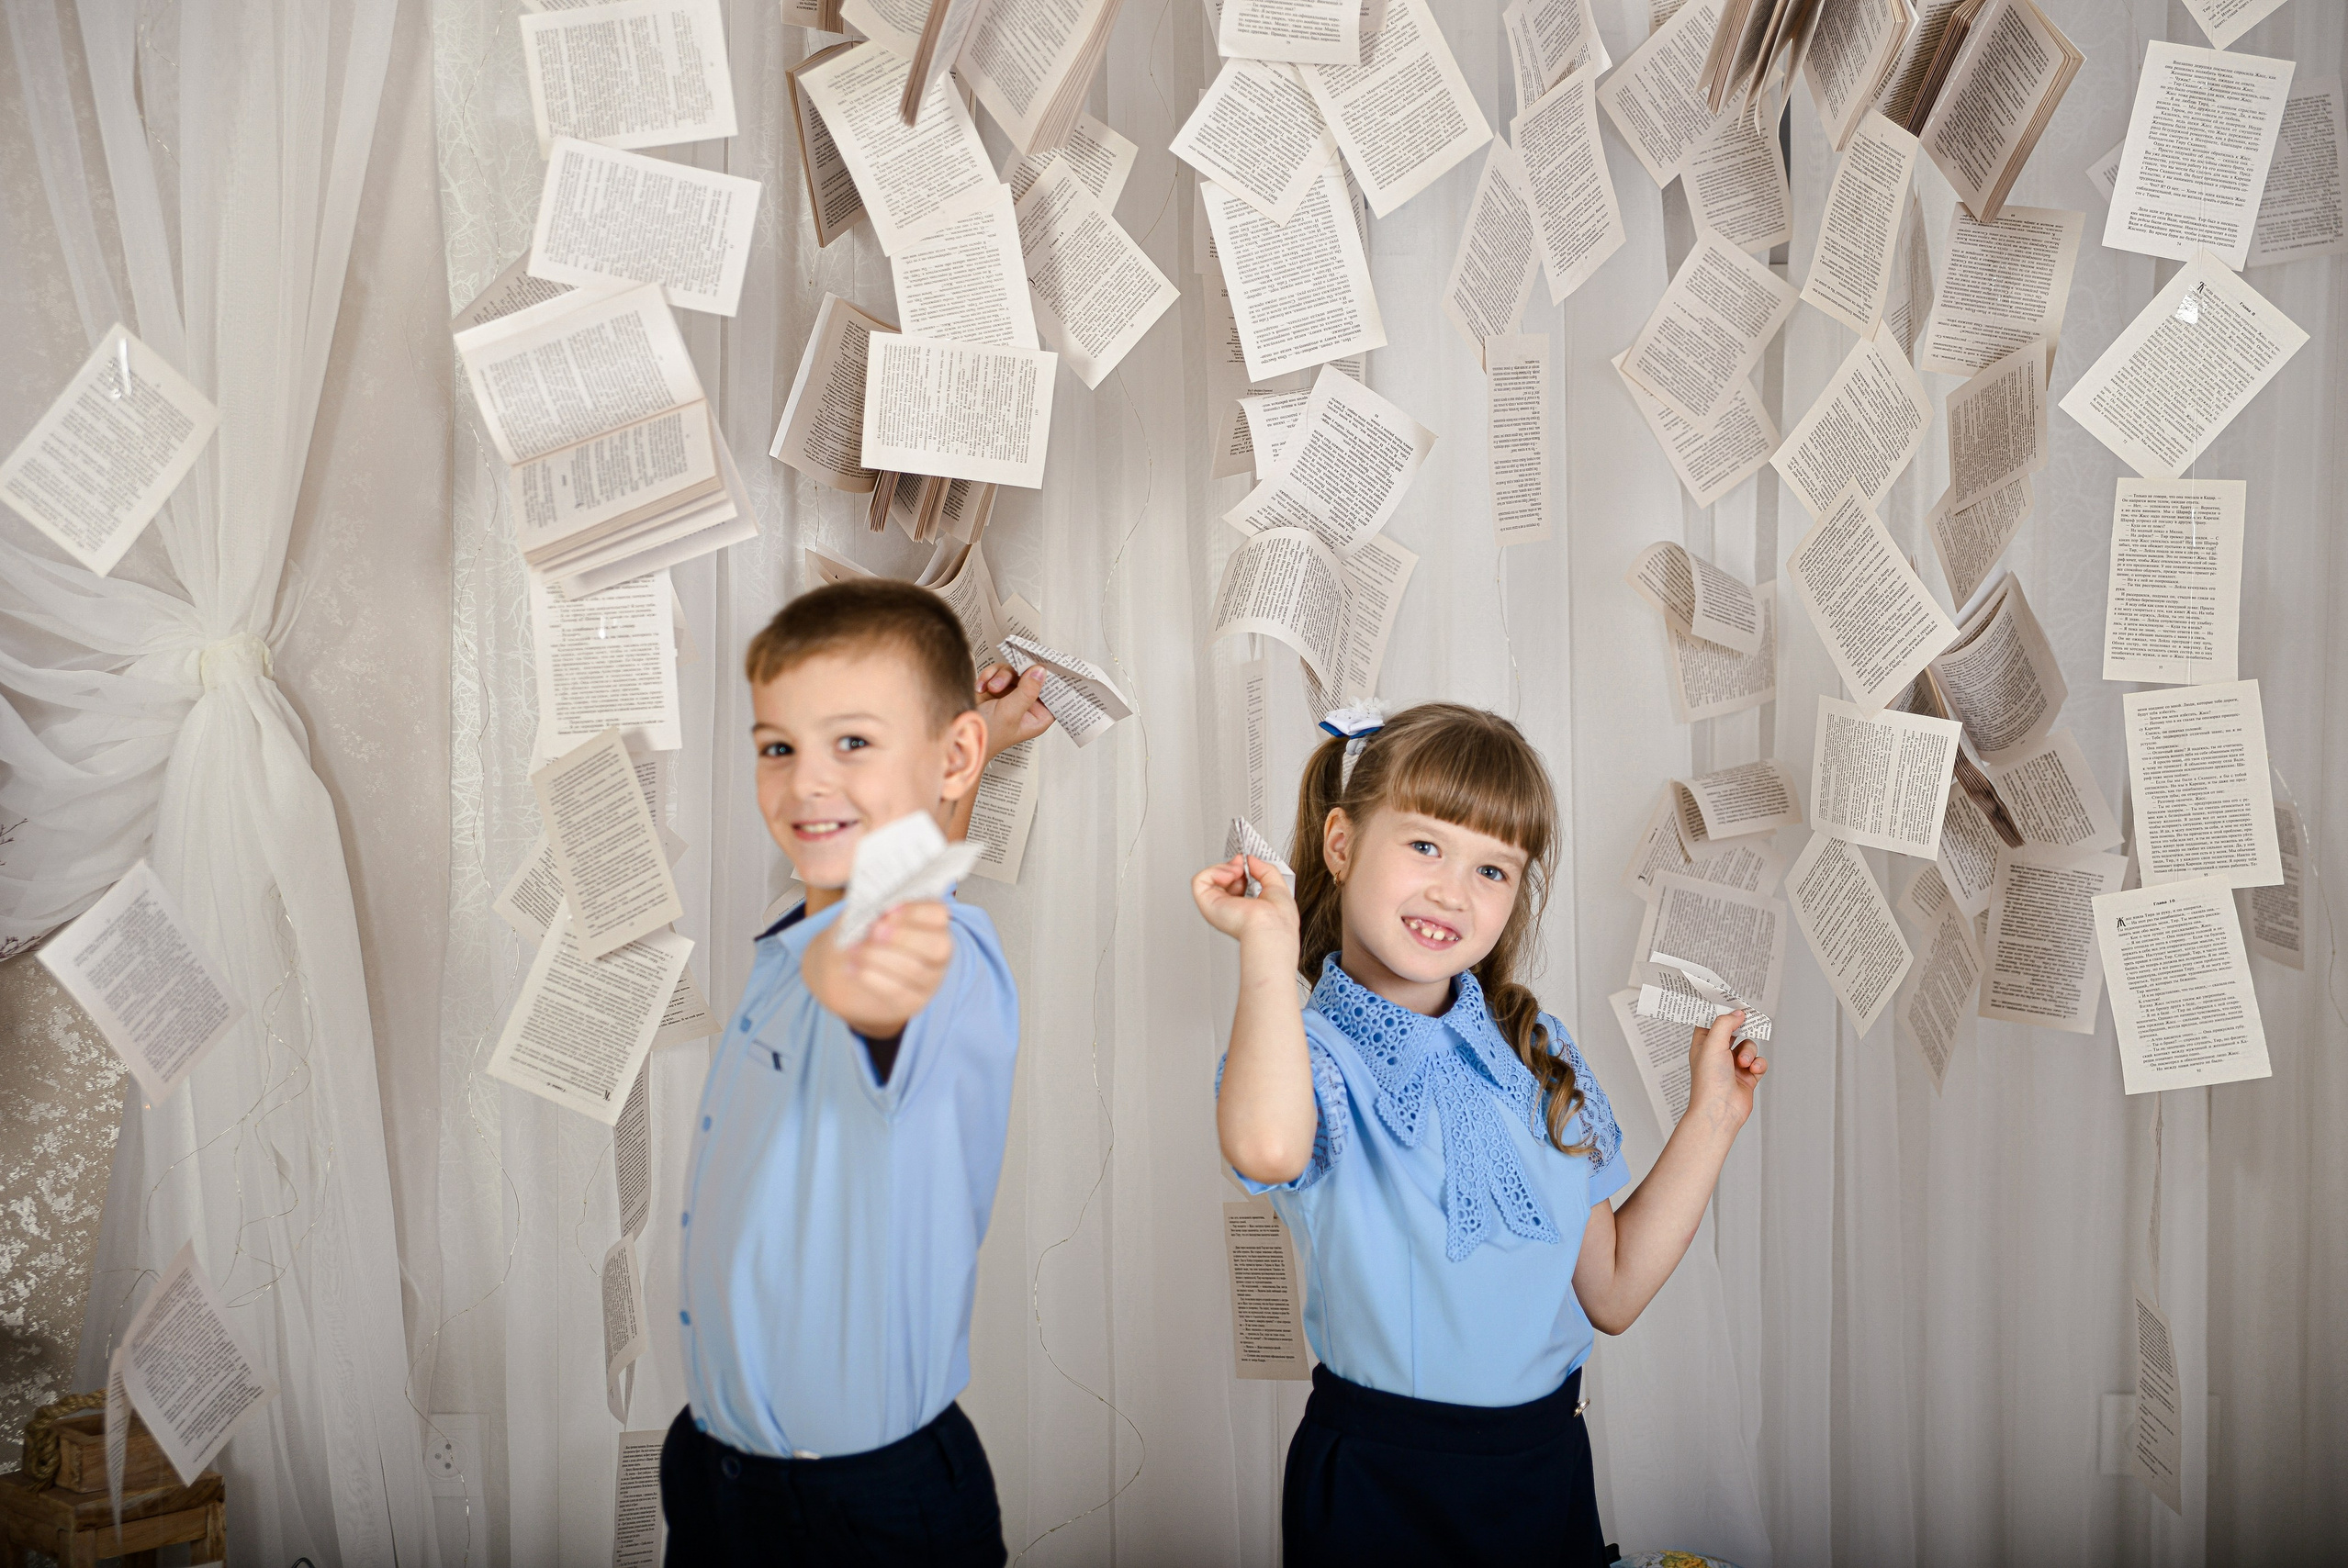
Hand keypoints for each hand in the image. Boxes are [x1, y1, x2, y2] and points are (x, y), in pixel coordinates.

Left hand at [803, 901, 954, 1037]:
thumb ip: (873, 907)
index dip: (915, 911)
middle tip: (874, 931)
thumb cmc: (862, 932)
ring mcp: (928, 981)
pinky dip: (871, 977)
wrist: (845, 966)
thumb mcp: (867, 913)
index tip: (887, 910)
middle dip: (904, 936)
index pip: (938, 914)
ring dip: (879, 957)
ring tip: (853, 950)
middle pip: (938, 946)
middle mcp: (938, 954)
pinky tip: (851, 967)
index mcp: (932, 924)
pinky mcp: (911, 1002)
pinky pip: (896, 991)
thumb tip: (875, 908)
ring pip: (914, 970)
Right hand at [975, 663, 1052, 760]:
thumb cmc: (986, 736)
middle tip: (1005, 680)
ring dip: (1000, 676)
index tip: (1045, 665)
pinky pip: (997, 671)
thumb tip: (1040, 672)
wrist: (958, 735)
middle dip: (1017, 676)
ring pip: (1013, 671)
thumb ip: (1027, 691)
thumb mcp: (1010, 713)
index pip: (1053, 694)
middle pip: (1032, 676)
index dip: (1052, 679)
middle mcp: (1026, 705)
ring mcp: (1011, 695)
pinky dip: (989, 676)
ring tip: (991, 688)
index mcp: (1037, 716)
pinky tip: (982, 688)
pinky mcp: (996, 688)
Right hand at [1192, 854, 1300, 950]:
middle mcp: (1227, 909)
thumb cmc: (1277, 918)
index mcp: (1242, 908)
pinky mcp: (1206, 903)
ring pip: (1208, 878)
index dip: (1237, 869)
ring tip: (1237, 872)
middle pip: (1220, 879)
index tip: (1245, 862)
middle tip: (1241, 866)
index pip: (1233, 884)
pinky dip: (1214, 871)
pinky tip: (1229, 875)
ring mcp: (1215, 906)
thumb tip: (1249, 860)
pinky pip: (1199, 879)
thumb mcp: (1276, 886)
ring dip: (1223, 868)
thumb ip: (1264, 870)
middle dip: (1231, 866)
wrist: (1271, 925)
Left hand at [1686, 1011, 1766, 1132]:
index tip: (1733, 1002)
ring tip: (1743, 1062)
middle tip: (1749, 1019)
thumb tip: (1738, 1013)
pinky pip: (1758, 1061)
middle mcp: (1717, 1053)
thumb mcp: (1712, 1044)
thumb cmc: (1709, 1081)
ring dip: (1749, 1051)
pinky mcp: (1747, 1076)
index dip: (1721, 1011)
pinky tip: (1752, 1070)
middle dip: (1742, 1028)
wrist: (1720, 1111)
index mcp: (1703, 1044)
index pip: (1710, 1021)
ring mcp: (1733, 1065)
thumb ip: (1725, 1024)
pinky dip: (1758, 1064)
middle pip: (1733, 1031)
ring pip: (1749, 1045)